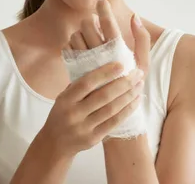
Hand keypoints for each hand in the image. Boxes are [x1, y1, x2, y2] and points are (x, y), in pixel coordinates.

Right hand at [39, 0, 149, 156]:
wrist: (55, 143)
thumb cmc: (64, 110)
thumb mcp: (65, 94)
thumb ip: (80, 79)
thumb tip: (96, 52)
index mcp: (65, 98)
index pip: (86, 82)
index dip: (104, 72)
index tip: (121, 63)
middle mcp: (72, 113)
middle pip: (102, 96)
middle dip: (123, 83)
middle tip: (137, 73)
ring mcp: (82, 128)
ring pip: (111, 109)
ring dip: (128, 95)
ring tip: (139, 84)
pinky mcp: (92, 139)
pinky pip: (114, 123)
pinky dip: (127, 110)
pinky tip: (136, 100)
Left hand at [67, 0, 150, 73]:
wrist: (112, 108)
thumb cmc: (131, 81)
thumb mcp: (143, 62)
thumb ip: (142, 38)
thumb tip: (134, 16)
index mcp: (118, 52)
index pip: (109, 24)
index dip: (104, 10)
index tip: (101, 1)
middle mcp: (99, 56)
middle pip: (88, 25)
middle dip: (91, 19)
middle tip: (95, 23)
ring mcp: (85, 63)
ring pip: (76, 35)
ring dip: (81, 32)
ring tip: (89, 38)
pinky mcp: (74, 70)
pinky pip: (68, 48)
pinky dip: (73, 44)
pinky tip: (81, 48)